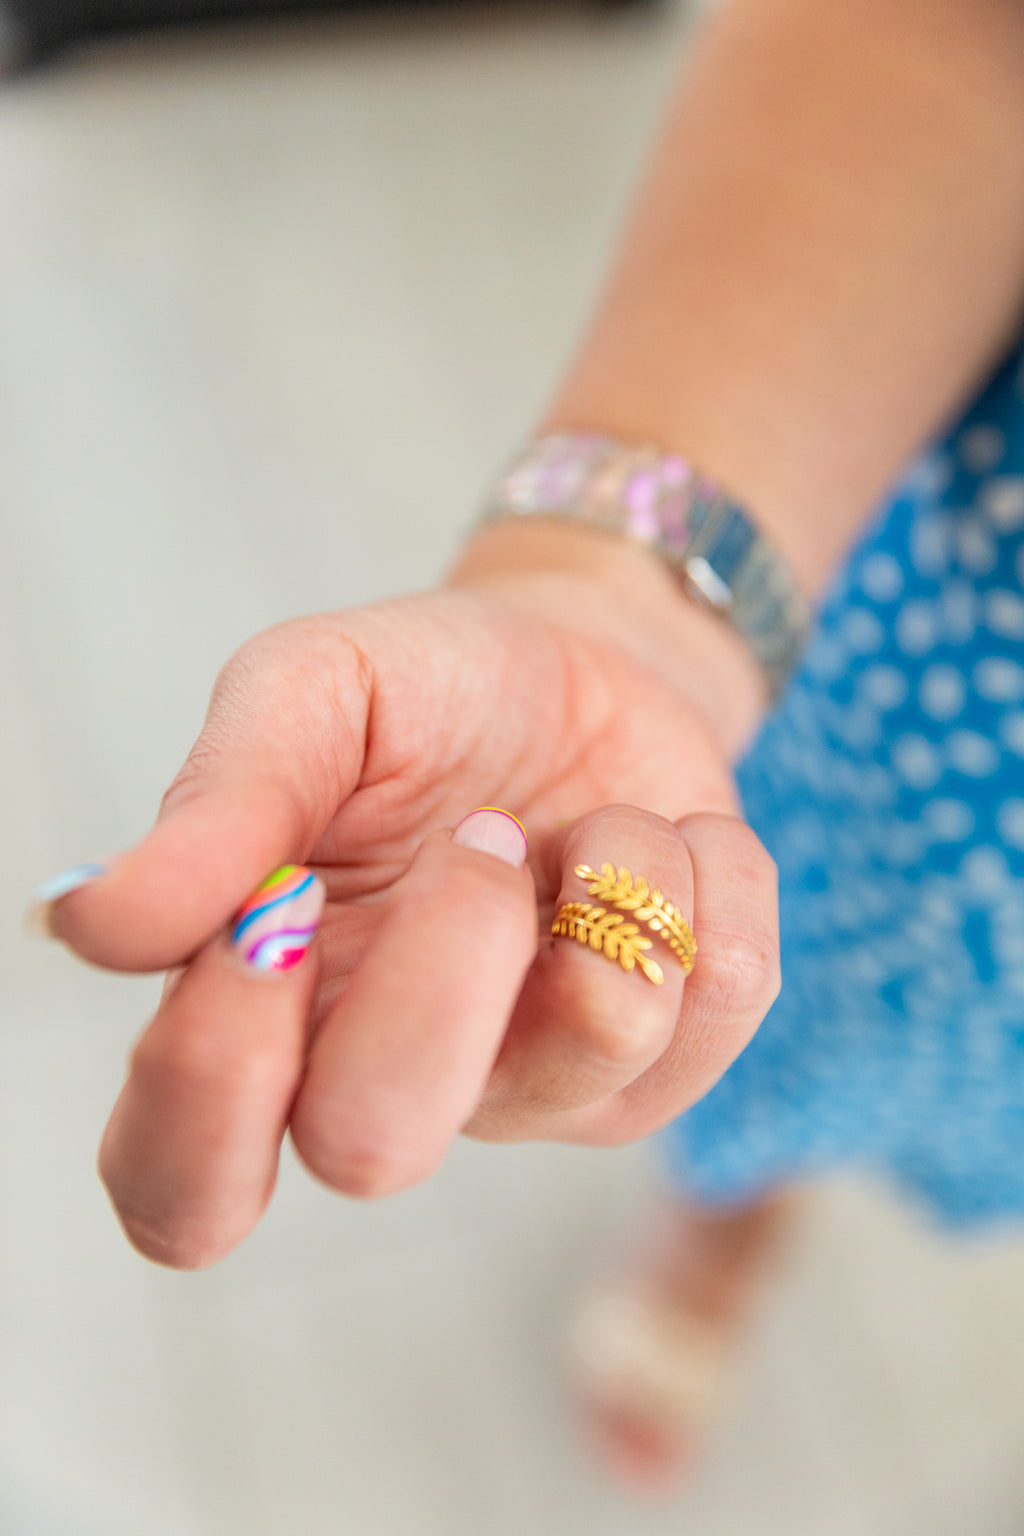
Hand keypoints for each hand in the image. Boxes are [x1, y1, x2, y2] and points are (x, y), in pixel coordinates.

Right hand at [44, 525, 778, 1267]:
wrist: (584, 664)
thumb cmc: (422, 696)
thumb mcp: (306, 698)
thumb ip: (218, 809)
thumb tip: (86, 923)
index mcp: (261, 1022)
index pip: (181, 1187)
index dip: (211, 1079)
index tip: (276, 911)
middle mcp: (385, 1086)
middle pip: (376, 1150)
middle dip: (444, 958)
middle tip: (479, 837)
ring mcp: (534, 1092)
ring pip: (592, 1049)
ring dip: (605, 875)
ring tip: (578, 822)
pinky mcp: (668, 1064)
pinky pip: (725, 989)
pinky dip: (706, 865)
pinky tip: (661, 839)